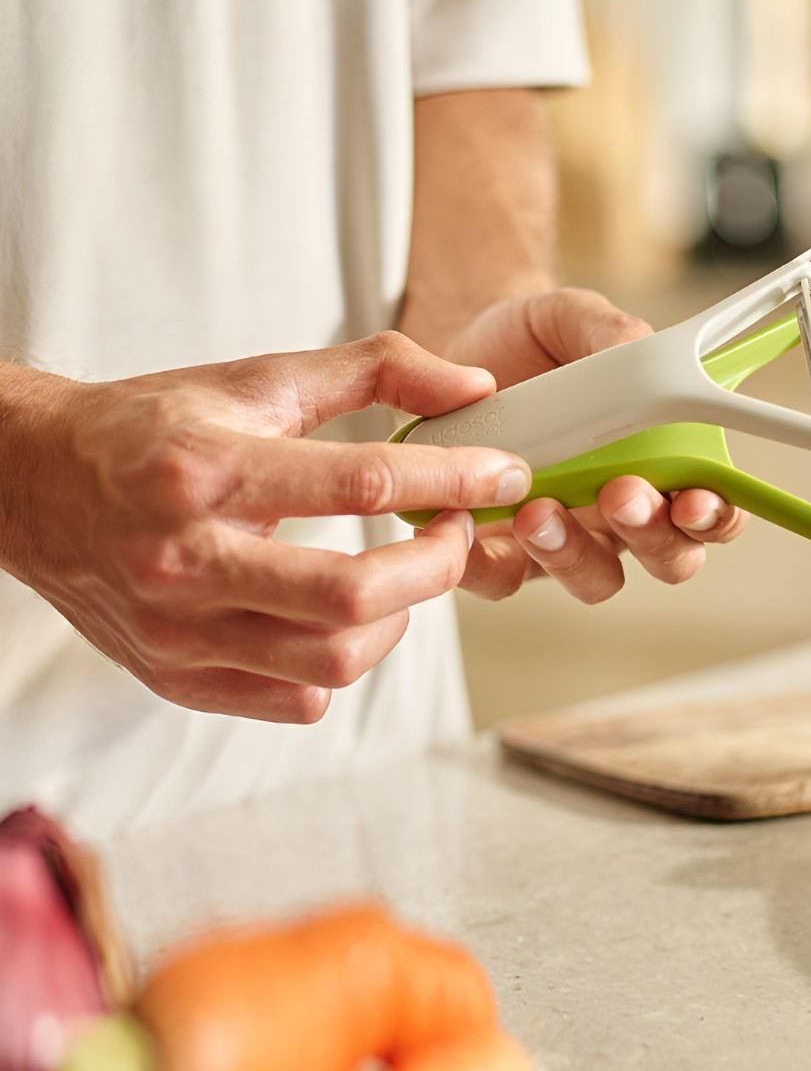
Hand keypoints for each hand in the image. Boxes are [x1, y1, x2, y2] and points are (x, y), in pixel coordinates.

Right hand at [0, 335, 531, 720]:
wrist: (34, 484)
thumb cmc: (153, 428)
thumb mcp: (255, 380)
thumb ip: (371, 371)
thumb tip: (474, 387)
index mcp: (205, 470)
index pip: (362, 481)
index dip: (453, 478)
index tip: (504, 474)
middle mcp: (184, 560)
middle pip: (353, 595)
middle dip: (436, 566)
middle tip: (456, 531)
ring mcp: (176, 632)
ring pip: (332, 660)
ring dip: (398, 619)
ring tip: (403, 574)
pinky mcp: (175, 677)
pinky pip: (296, 699)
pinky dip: (341, 663)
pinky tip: (341, 617)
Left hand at [441, 289, 746, 603]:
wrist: (458, 352)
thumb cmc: (536, 343)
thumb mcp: (574, 319)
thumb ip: (613, 333)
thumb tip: (637, 350)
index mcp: (665, 464)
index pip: (714, 511)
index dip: (715, 516)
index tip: (693, 499)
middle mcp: (625, 514)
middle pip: (669, 558)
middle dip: (652, 535)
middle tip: (619, 496)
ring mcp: (567, 539)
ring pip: (594, 578)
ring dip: (574, 555)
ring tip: (539, 510)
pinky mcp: (500, 551)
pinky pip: (501, 578)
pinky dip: (491, 564)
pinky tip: (472, 524)